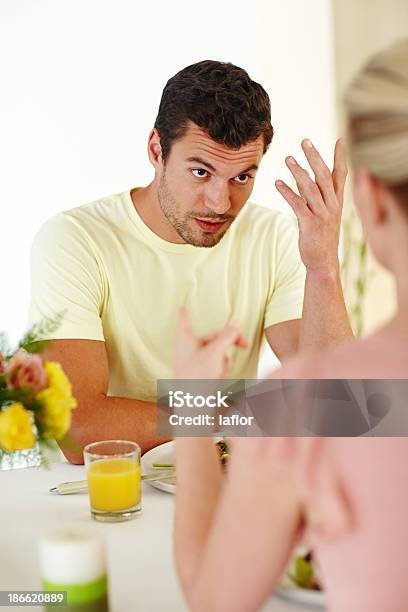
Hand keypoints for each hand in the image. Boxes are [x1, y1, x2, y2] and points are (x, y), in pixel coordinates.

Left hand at [174, 308, 247, 378]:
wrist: (193, 405)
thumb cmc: (198, 375)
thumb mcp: (216, 352)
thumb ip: (227, 336)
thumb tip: (236, 321)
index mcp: (185, 338)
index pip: (185, 320)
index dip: (185, 312)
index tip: (181, 305)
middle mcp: (188, 348)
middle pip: (212, 337)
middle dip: (228, 342)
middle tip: (245, 343)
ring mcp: (194, 361)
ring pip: (216, 352)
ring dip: (224, 360)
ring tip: (221, 371)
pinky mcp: (200, 373)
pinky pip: (215, 364)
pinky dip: (220, 369)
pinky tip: (219, 378)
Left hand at [275, 138, 346, 272]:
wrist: (323, 262)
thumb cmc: (322, 237)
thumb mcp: (324, 214)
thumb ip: (317, 196)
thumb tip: (305, 178)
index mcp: (337, 202)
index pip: (341, 175)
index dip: (340, 158)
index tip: (340, 140)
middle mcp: (332, 206)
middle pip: (324, 176)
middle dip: (315, 157)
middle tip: (305, 141)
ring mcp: (322, 215)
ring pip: (310, 188)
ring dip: (298, 172)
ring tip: (287, 158)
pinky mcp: (310, 224)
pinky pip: (298, 205)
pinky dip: (287, 192)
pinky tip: (277, 183)